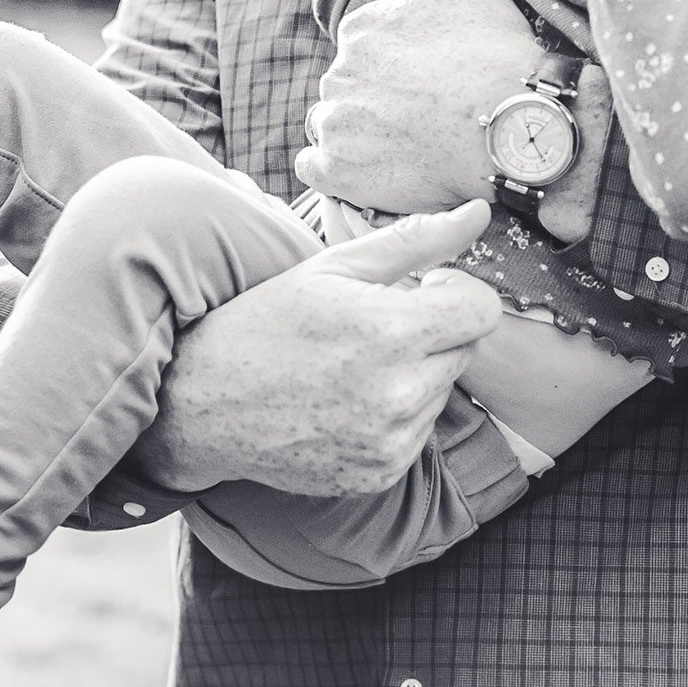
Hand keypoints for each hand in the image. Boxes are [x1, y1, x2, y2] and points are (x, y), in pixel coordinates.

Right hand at [130, 201, 503, 495]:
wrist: (204, 403)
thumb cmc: (267, 322)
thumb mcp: (335, 268)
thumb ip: (415, 240)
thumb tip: (479, 212)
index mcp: (391, 331)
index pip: (483, 310)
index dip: (458, 289)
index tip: (426, 285)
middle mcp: (398, 394)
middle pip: (466, 349)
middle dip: (434, 329)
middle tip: (376, 323)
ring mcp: (390, 441)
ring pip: (442, 391)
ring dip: (416, 372)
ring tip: (353, 364)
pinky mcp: (381, 473)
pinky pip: (417, 432)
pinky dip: (396, 414)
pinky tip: (346, 400)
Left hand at [295, 0, 540, 213]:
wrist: (507, 123)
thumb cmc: (494, 54)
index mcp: (361, 29)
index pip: (366, 47)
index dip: (396, 66)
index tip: (422, 82)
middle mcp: (339, 72)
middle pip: (349, 86)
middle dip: (376, 98)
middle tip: (419, 117)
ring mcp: (336, 122)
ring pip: (333, 125)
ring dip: (356, 133)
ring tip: (398, 148)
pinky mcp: (337, 170)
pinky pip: (314, 169)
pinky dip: (333, 170)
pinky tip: (360, 171)